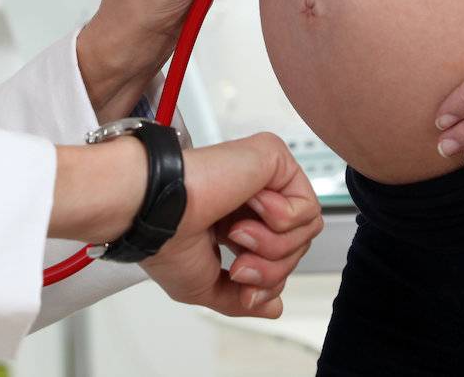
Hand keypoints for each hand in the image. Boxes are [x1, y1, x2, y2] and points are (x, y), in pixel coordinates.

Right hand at [141, 132, 322, 318]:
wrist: (156, 213)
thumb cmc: (163, 240)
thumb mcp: (202, 284)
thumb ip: (238, 297)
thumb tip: (272, 306)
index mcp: (232, 219)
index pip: (277, 255)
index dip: (268, 279)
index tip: (241, 284)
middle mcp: (249, 197)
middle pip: (297, 245)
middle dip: (271, 269)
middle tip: (239, 264)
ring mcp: (262, 176)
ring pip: (306, 229)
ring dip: (273, 245)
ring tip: (238, 233)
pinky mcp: (273, 157)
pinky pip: (306, 205)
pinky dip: (281, 218)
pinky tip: (248, 204)